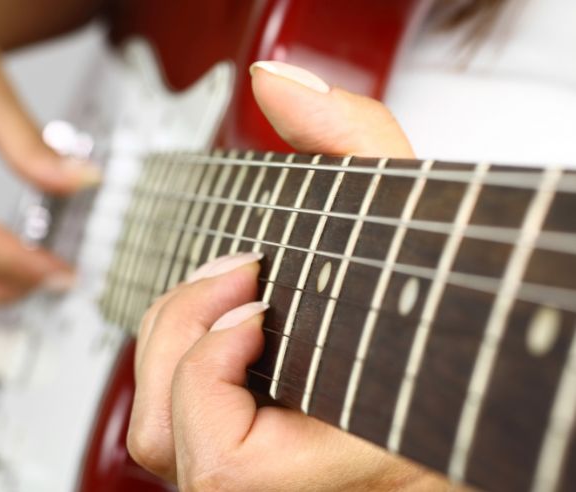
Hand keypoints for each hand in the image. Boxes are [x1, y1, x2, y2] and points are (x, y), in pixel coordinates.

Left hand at [128, 61, 456, 489]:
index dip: (209, 376)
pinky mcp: (260, 458)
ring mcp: (276, 479)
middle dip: (179, 339)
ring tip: (228, 295)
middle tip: (233, 278)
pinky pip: (186, 424)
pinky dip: (189, 363)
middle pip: (171, 445)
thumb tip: (275, 83)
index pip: (226, 467)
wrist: (480, 362)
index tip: (256, 303)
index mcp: (352, 463)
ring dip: (175, 348)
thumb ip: (351, 143)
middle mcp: (303, 487)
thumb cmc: (455, 312)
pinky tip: (232, 322)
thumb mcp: (412, 216)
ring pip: (167, 440)